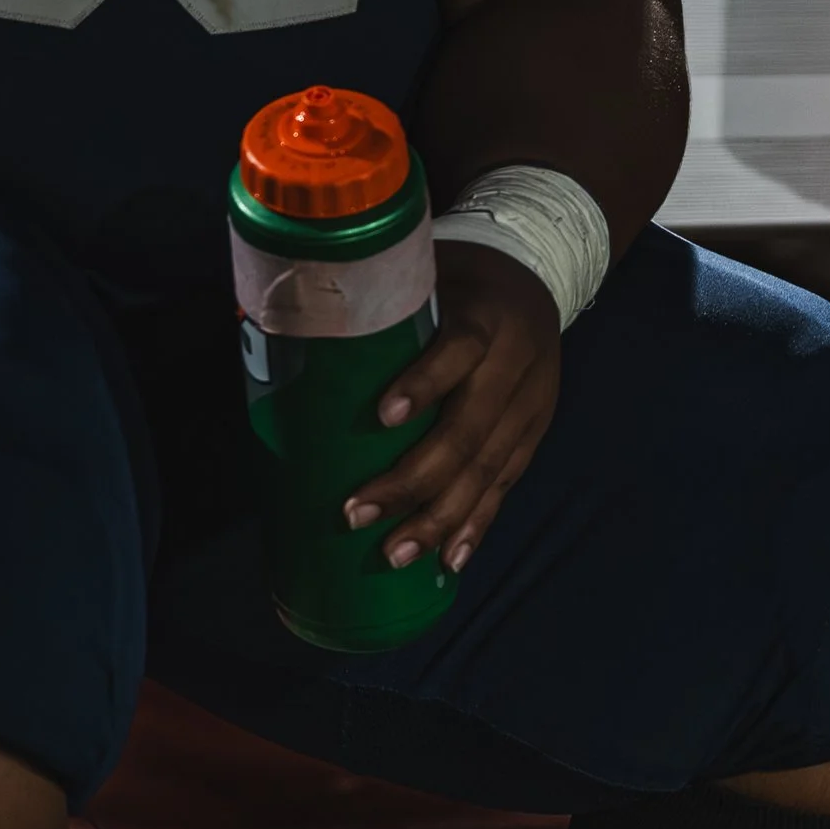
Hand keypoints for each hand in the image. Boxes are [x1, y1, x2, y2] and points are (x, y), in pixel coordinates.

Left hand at [344, 242, 560, 578]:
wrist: (536, 275)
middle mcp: (515, 364)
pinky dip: (477, 523)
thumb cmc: (460, 275)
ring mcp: (530, 406)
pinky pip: (505, 485)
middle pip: (468, 430)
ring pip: (487, 469)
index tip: (382, 417)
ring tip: (395, 553)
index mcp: (485, 315)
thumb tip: (293, 323)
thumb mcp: (431, 269)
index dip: (423, 384)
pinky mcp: (534, 434)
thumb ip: (383, 299)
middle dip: (412, 480)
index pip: (459, 349)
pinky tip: (449, 558)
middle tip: (357, 514)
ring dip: (439, 518)